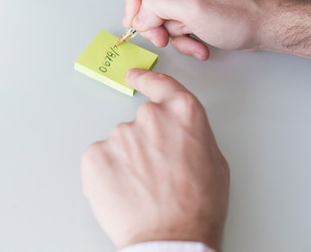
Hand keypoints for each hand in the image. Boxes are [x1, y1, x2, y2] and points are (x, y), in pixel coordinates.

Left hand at [81, 69, 229, 249]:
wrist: (173, 241)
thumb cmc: (199, 207)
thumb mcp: (214, 160)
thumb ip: (192, 133)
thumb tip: (179, 133)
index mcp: (183, 112)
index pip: (161, 84)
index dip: (146, 79)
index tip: (135, 76)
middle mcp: (150, 115)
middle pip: (142, 120)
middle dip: (145, 143)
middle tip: (156, 174)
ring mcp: (120, 134)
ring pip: (120, 143)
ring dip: (127, 160)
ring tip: (142, 190)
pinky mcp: (96, 155)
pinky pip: (100, 159)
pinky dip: (108, 174)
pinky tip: (124, 193)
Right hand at [115, 0, 310, 61]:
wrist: (267, 25)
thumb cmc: (243, 13)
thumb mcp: (196, 9)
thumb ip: (158, 6)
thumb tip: (138, 14)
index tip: (146, 21)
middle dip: (151, 19)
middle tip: (165, 35)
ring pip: (150, 9)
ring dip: (167, 30)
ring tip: (191, 36)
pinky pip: (165, 17)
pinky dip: (177, 33)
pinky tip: (196, 40)